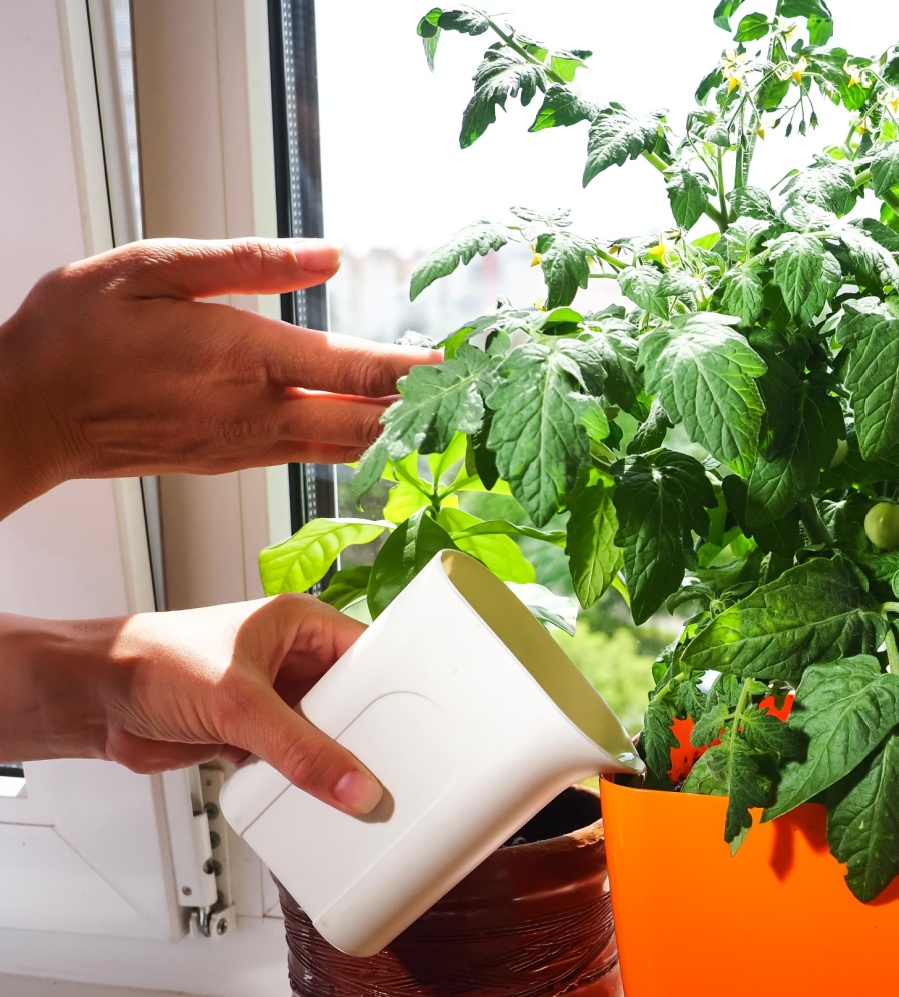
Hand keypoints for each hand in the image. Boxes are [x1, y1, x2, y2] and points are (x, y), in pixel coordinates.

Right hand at [0, 237, 437, 516]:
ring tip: (446, 416)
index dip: (421, 371)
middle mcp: (259, 413)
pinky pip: (311, 457)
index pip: (361, 370)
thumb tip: (329, 257)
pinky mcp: (231, 462)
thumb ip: (246, 263)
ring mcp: (246, 446)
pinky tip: (373, 431)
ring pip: (345, 447)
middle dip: (425, 410)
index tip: (467, 362)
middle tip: (476, 396)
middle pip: (369, 421)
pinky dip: (353, 445)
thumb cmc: (74, 335)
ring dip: (397, 433)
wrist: (23, 415)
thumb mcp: (150, 268)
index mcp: (248, 358)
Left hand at [1, 595, 382, 814]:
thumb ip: (301, 751)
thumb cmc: (151, 662)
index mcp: (301, 625)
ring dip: (333, 763)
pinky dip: (302, 782)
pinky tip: (318, 799)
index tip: (423, 724)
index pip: (369, 655)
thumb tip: (354, 786)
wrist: (90, 699)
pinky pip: (294, 762)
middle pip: (352, 702)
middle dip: (367, 735)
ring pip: (323, 736)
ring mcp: (272, 700)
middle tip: (395, 767)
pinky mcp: (251, 736)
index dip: (396, 688)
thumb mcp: (240, 705)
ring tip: (362, 789)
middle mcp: (292, 659)